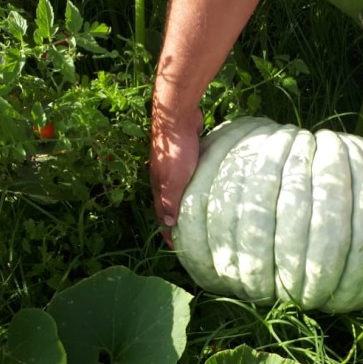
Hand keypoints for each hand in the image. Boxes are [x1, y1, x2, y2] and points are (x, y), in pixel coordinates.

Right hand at [150, 104, 202, 246]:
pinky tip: (205, 189)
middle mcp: (162, 178)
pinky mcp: (184, 155)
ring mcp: (172, 166)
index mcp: (157, 186)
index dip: (168, 232)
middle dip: (176, 221)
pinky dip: (194, 186)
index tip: (177, 247)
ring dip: (186, 203)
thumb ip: (170, 201)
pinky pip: (189, 176)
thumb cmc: (176, 150)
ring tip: (199, 216)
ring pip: (179, 190)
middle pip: (168, 204)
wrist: (178, 117)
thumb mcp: (173, 180)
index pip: (161, 216)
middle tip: (189, 235)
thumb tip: (169, 224)